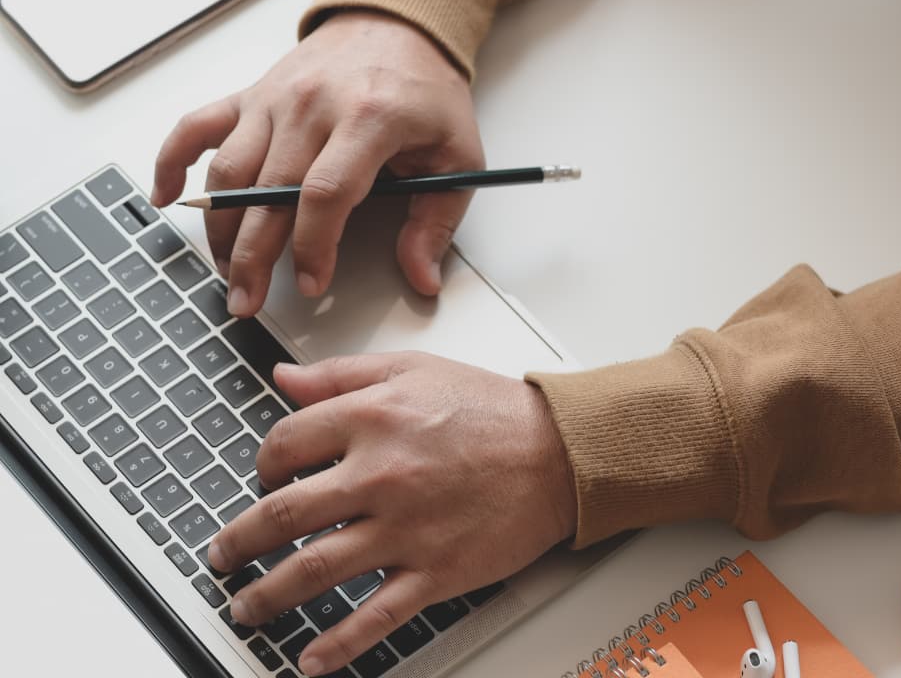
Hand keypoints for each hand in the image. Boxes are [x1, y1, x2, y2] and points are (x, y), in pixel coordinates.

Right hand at [151, 11, 483, 313]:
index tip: (311, 284)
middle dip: (253, 257)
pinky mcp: (251, 95)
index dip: (312, 247)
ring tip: (227, 271)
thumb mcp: (457, 155)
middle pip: (268, 191)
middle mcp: (312, 106)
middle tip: (247, 301)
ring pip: (228, 170)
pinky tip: (165, 196)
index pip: (326, 194)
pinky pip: (197, 126)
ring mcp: (274, 99)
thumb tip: (422, 277)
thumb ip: (437, 221)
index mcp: (368, 119)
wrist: (397, 25)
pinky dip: (171, 160)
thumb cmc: (425, 92)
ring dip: (219, 228)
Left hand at [205, 352, 576, 675]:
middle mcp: (381, 475)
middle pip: (282, 515)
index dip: (262, 463)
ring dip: (268, 595)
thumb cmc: (492, 409)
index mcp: (372, 419)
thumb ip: (342, 374)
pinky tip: (310, 658)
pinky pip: (375, 616)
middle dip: (238, 540)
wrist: (560, 452)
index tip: (262, 477)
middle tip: (222, 554)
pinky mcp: (436, 571)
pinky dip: (337, 643)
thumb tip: (284, 378)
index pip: (284, 444)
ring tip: (245, 608)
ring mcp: (406, 529)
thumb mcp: (414, 369)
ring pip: (314, 569)